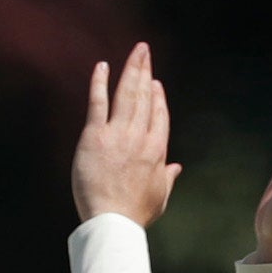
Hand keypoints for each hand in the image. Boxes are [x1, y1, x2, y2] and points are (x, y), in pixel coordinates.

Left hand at [71, 42, 182, 226]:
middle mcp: (140, 136)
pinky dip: (100, 82)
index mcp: (157, 150)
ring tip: (136, 51)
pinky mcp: (94, 136)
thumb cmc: (135, 213)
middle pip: (144, 97)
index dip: (157, 97)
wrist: (113, 220)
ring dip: (131, 69)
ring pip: (127, 94)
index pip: (159, 115)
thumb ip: (168, 178)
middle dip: (145, 71)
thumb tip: (176, 167)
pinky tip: (102, 67)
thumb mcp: (159, 196)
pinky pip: (98, 102)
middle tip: (144, 52)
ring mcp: (118, 134)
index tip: (154, 83)